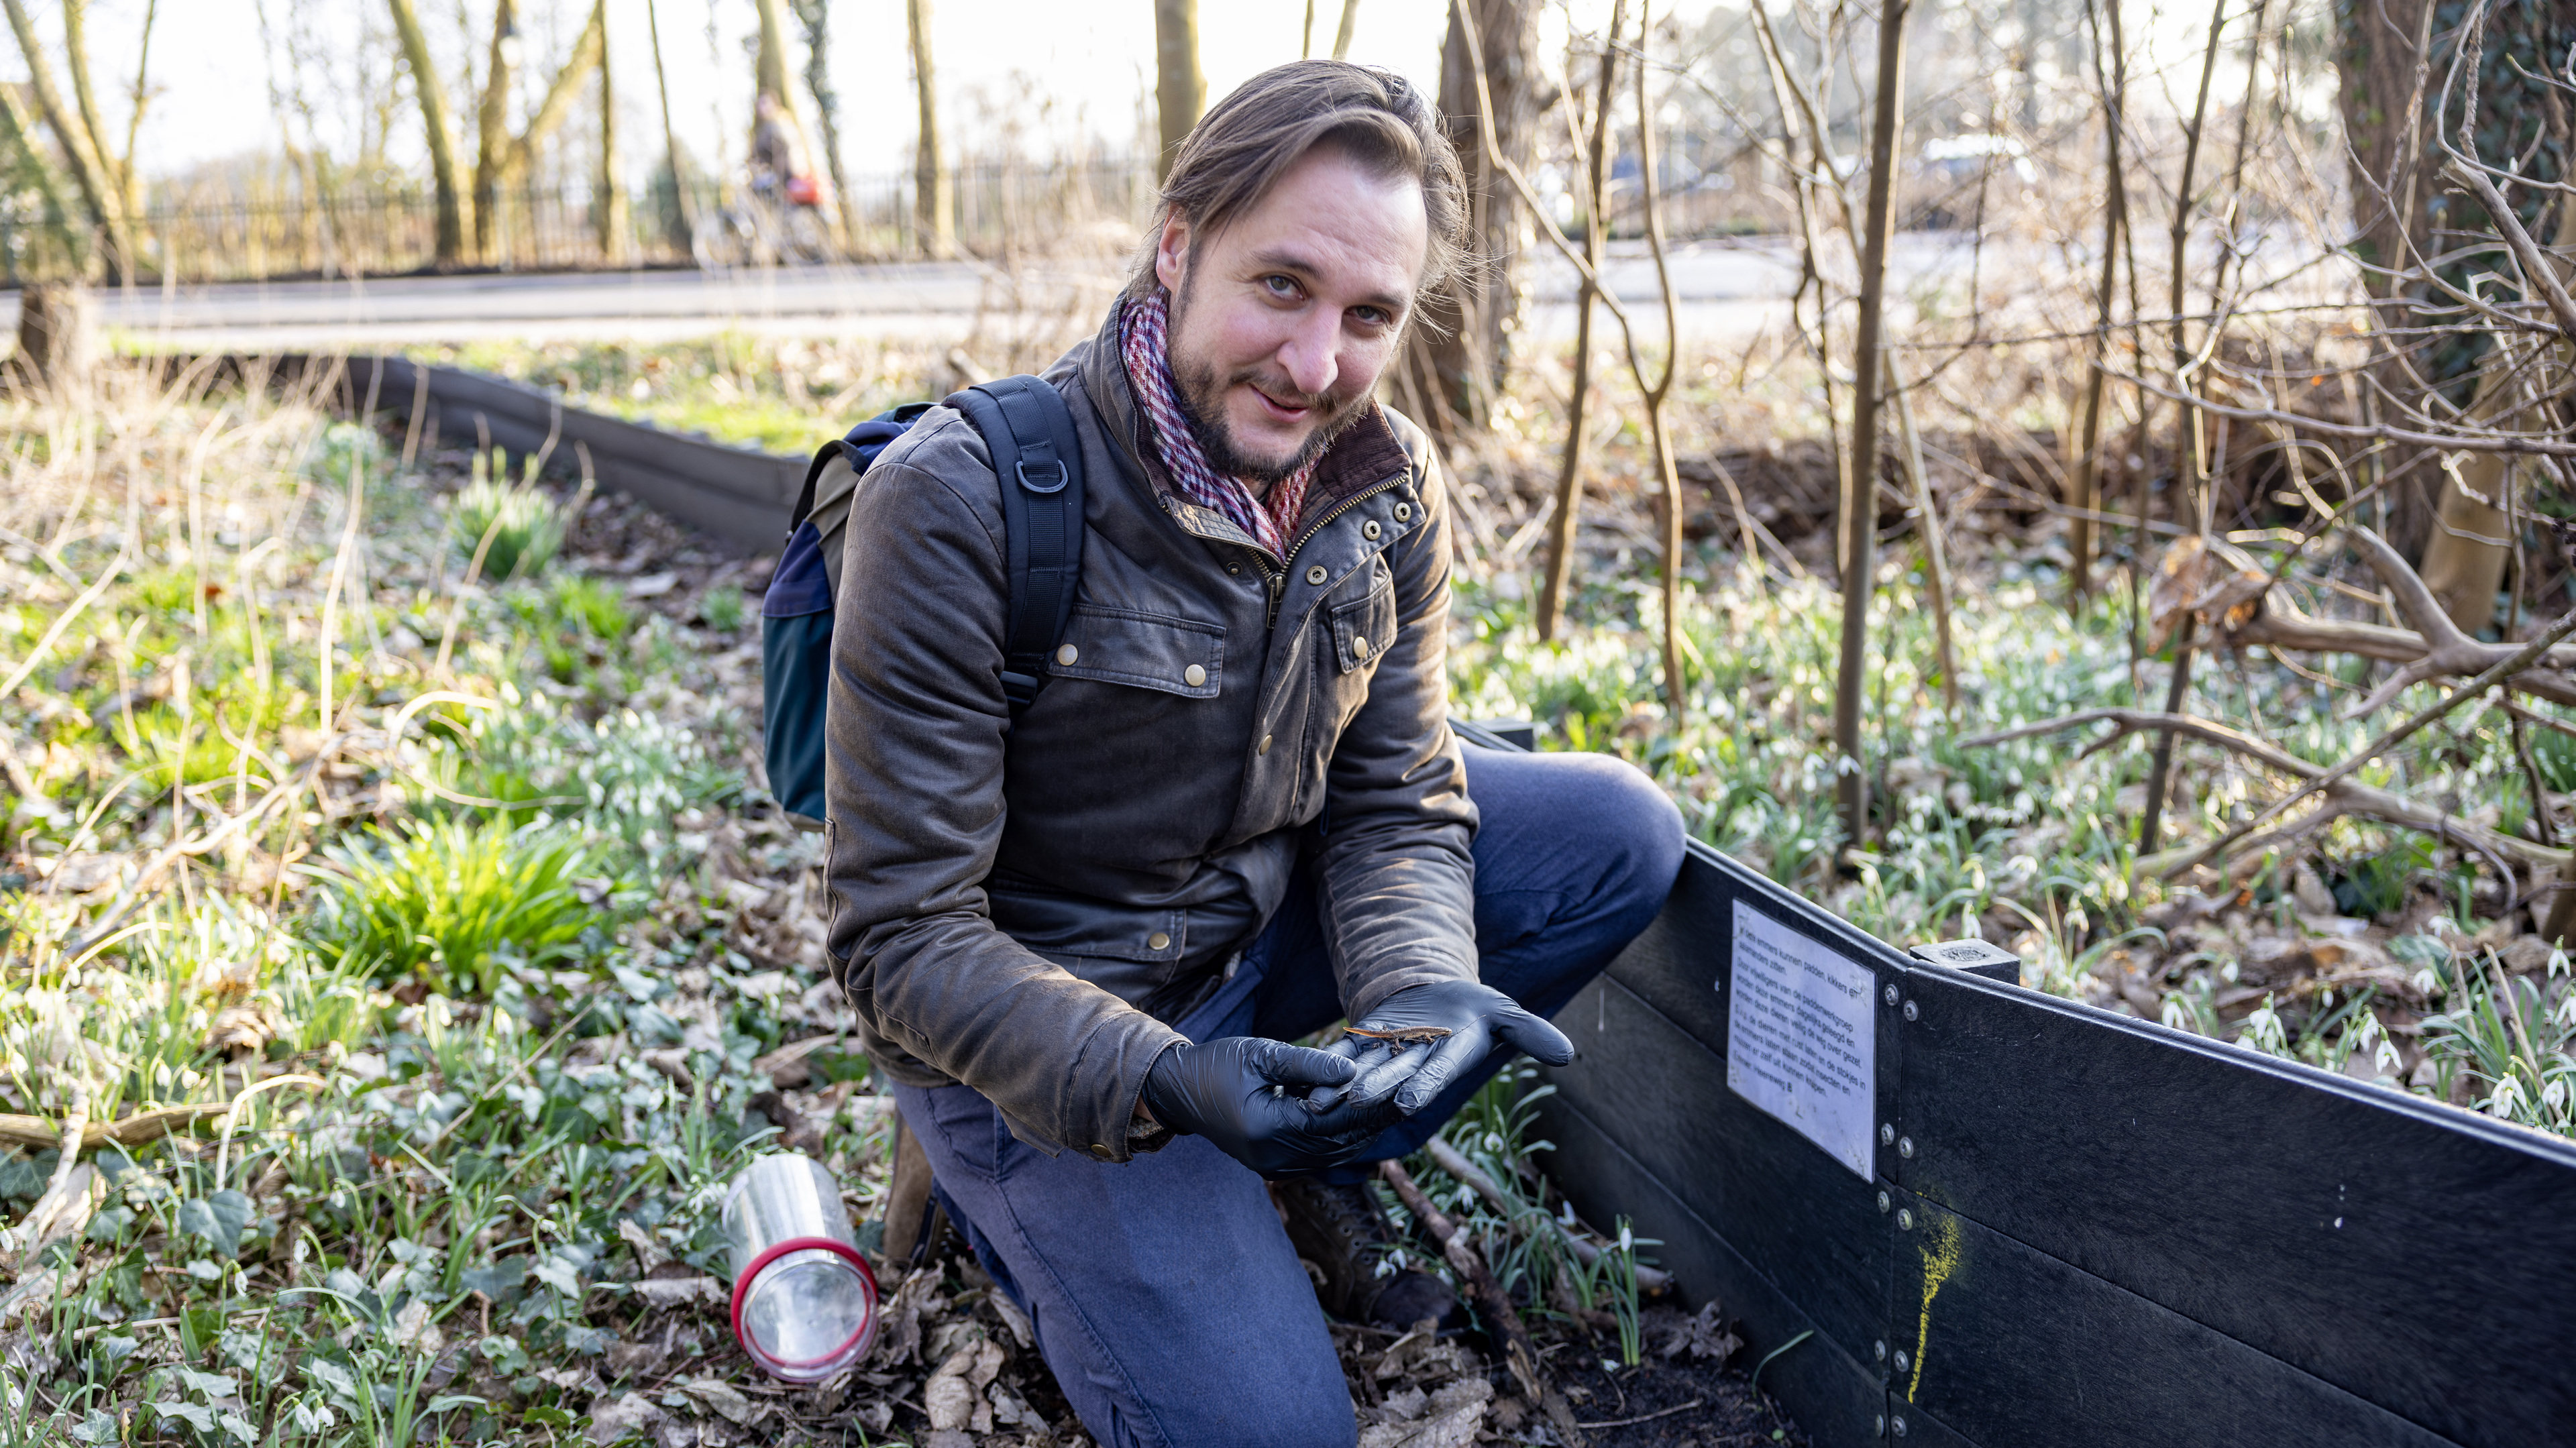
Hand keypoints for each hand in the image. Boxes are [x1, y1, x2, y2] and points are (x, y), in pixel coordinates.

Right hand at [1140, 1037, 1405, 1176]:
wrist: (1179, 1091)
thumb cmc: (1217, 1065)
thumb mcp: (1261, 1054)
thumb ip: (1308, 1063)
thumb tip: (1354, 1071)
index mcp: (1268, 1129)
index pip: (1333, 1121)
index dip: (1370, 1105)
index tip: (1402, 1087)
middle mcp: (1274, 1158)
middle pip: (1339, 1142)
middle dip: (1374, 1121)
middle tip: (1410, 1098)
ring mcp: (1274, 1167)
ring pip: (1333, 1154)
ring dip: (1363, 1132)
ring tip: (1395, 1109)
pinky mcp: (1275, 1165)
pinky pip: (1320, 1155)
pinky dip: (1343, 1138)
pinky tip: (1363, 1120)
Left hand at [1315, 981, 1574, 1116]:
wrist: (1440, 998)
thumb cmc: (1476, 1008)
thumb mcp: (1503, 1011)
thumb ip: (1529, 1032)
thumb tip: (1569, 1055)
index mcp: (1451, 1058)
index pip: (1438, 1074)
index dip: (1423, 1087)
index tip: (1407, 1102)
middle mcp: (1418, 1064)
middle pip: (1394, 1078)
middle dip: (1374, 1090)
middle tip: (1352, 1103)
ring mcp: (1389, 1057)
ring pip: (1364, 1074)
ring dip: (1341, 1090)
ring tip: (1316, 1104)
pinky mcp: (1366, 1045)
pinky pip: (1345, 1057)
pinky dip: (1327, 1069)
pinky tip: (1304, 1084)